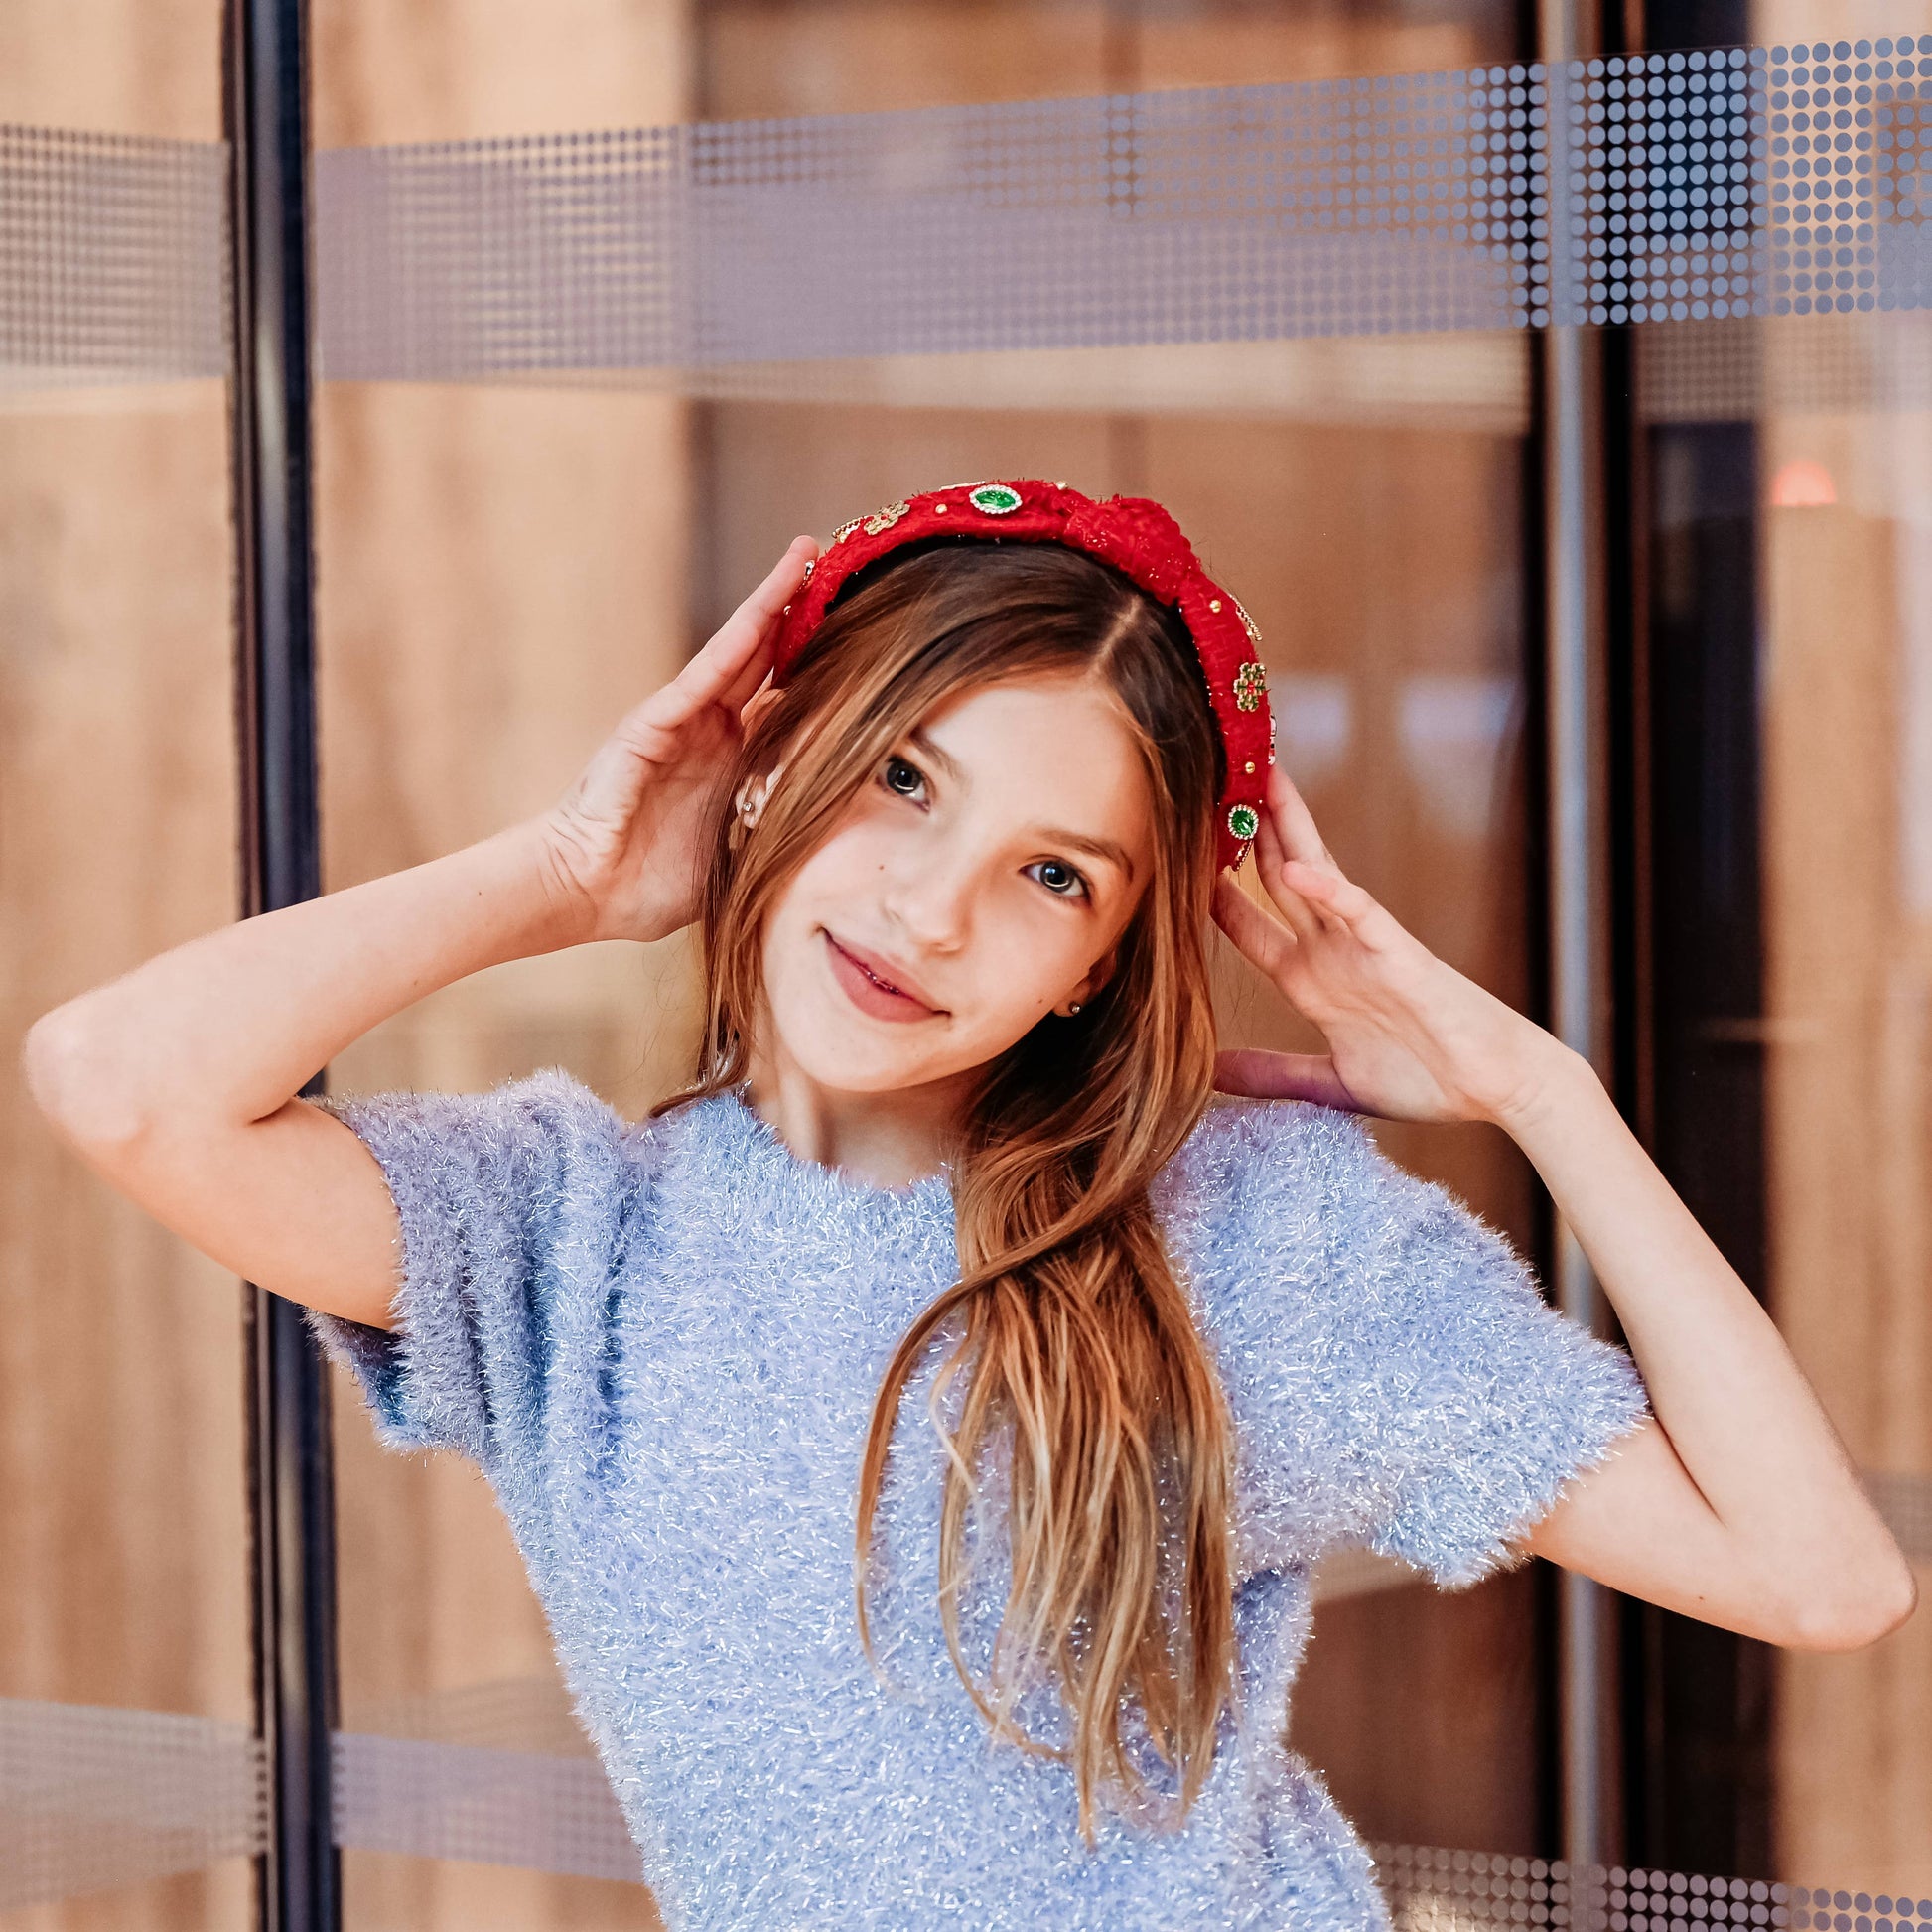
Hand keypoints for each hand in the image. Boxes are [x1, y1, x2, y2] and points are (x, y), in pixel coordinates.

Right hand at [534, 538, 817, 944]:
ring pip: (739, 651)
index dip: (824, 673)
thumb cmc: (651, 887)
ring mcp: (684, 721)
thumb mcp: (737, 858)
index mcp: (735, 766)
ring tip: (807, 553)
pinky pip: (705, 673)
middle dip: (803, 617)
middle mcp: (712, 733)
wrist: (584, 892)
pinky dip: (738, 635)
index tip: (869, 643)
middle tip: (843, 567)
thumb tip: (843, 840)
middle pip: (768, 663)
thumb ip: (779, 837)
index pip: (787, 706)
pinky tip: (770, 600)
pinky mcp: (655, 721)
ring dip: (773, 600)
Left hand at [1211, 768, 1572, 1124]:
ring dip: (1287, 828)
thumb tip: (1209, 1073)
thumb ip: (1270, 1074)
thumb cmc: (1427, 1079)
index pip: (1248, 925)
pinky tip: (1297, 869)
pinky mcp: (1402, 956)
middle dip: (1244, 832)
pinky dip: (1331, 892)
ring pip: (1317, 874)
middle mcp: (1333, 951)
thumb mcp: (1327, 1084)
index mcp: (1313, 980)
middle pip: (1276, 877)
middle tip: (1207, 782)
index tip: (1171, 860)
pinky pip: (1362, 915)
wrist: (1497, 1087)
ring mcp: (1365, 947)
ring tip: (1258, 778)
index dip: (1211, 893)